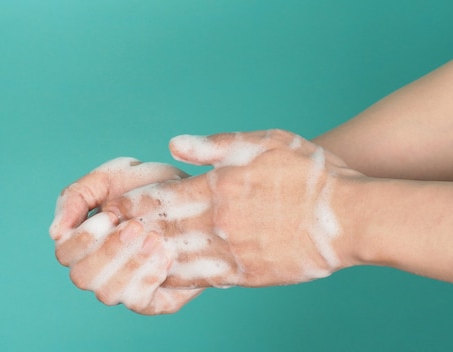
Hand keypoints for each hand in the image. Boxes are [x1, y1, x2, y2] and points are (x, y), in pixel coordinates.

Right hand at [50, 157, 202, 313]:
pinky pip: (139, 303)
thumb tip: (54, 233)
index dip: (84, 238)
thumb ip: (76, 196)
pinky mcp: (153, 299)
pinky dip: (148, 279)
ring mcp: (124, 286)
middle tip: (137, 227)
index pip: (66, 253)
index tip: (111, 215)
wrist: (194, 195)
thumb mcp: (109, 177)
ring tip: (155, 240)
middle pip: (83, 277)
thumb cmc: (147, 184)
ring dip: (130, 265)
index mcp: (84, 241)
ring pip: (108, 293)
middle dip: (109, 252)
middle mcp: (99, 269)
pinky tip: (166, 257)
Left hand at [94, 130, 360, 298]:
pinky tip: (159, 280)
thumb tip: (173, 145)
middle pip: (160, 229)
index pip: (161, 197)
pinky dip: (176, 280)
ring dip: (144, 258)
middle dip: (127, 232)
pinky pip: (202, 280)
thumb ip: (215, 145)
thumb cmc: (311, 173)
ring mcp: (231, 251)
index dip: (131, 202)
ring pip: (175, 258)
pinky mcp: (246, 274)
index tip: (109, 205)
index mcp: (219, 186)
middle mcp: (218, 221)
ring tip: (119, 259)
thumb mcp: (265, 142)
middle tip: (101, 235)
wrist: (351, 217)